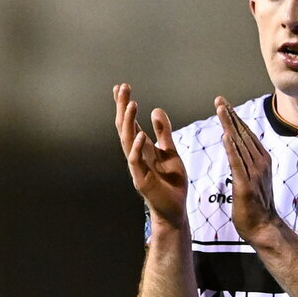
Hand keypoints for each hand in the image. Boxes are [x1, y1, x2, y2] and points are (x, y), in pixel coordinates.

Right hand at [114, 83, 187, 228]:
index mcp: (143, 148)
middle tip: (123, 88)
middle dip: (123, 108)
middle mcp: (136, 156)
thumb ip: (163, 133)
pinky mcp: (142, 181)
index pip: (130, 123)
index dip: (125, 106)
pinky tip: (140, 134)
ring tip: (131, 104)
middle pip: (125, 128)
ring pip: (127, 142)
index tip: (121, 87)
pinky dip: (137, 148)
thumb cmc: (171, 183)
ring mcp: (137, 168)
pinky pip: (136, 162)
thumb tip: (156, 110)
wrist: (176, 209)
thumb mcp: (170, 152)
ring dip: (129, 123)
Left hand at [215, 96, 281, 243]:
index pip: (246, 135)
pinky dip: (231, 149)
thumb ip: (248, 164)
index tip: (225, 105)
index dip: (235, 118)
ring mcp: (254, 174)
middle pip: (243, 134)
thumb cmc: (257, 208)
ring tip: (221, 109)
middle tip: (219, 99)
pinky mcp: (245, 185)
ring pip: (240, 144)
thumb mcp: (254, 180)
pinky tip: (225, 135)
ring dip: (230, 125)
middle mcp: (260, 164)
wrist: (264, 228)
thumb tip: (239, 151)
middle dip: (231, 116)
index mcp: (262, 161)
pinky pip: (237, 163)